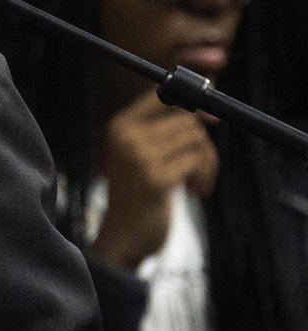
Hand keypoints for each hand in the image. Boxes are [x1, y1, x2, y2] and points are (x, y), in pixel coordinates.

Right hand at [92, 89, 218, 269]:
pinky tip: (194, 191)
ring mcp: (138, 157)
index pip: (161, 95)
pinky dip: (204, 177)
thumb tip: (209, 109)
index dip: (192, 100)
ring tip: (197, 182)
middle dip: (203, 145)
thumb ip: (165, 129)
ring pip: (196, 139)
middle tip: (200, 171)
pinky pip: (197, 161)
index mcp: (120, 126)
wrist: (123, 235)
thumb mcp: (142, 154)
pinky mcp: (155, 178)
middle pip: (187, 120)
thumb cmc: (138, 194)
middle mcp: (126, 137)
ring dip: (206, 162)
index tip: (211, 118)